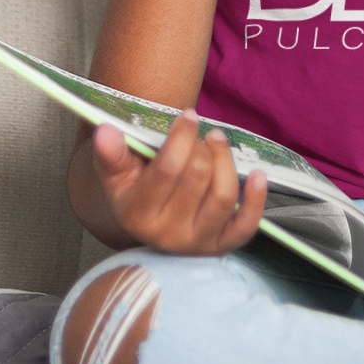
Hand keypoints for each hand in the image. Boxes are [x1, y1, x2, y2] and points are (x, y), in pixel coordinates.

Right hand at [88, 111, 266, 254]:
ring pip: (222, 196)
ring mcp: (197, 243)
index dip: (182, 137)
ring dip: (225, 160)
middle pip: (197, 177)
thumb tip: (105, 130)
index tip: (189, 116)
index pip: (168, 169)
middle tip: (202, 133)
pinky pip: (246, 226)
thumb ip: (112, 154)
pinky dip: (256, 200)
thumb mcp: (118, 175)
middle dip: (203, 146)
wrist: (153, 226)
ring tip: (218, 141)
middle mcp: (167, 235)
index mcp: (138, 215)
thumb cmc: (137, 191)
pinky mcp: (222, 247)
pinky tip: (258, 176)